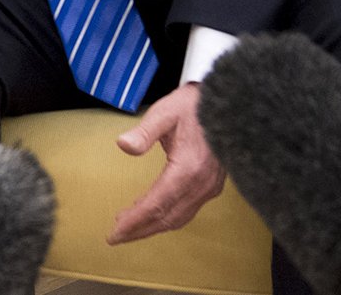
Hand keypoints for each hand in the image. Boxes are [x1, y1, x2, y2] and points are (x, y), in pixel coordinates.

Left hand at [108, 82, 225, 243]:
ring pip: (179, 217)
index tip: (114, 232)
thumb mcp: (164, 113)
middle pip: (167, 217)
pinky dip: (168, 218)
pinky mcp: (213, 186)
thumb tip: (122, 145)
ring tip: (128, 229)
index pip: (156, 204)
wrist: (227, 103)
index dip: (135, 220)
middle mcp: (201, 184)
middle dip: (140, 229)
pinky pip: (188, 210)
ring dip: (153, 226)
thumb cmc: (191, 106)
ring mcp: (210, 187)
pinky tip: (153, 216)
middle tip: (115, 237)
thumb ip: (144, 132)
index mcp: (188, 168)